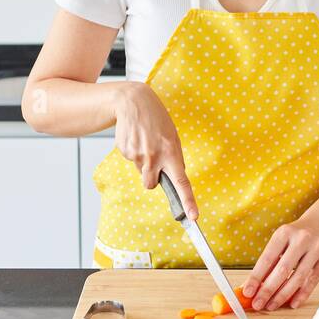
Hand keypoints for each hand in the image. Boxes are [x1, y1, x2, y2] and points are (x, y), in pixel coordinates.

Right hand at [113, 82, 197, 219]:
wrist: (133, 102)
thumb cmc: (156, 119)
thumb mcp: (172, 136)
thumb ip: (173, 157)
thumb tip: (172, 176)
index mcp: (171, 152)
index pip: (181, 182)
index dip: (188, 201)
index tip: (193, 216)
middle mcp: (154, 157)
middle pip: (151, 184)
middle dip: (152, 178)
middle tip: (153, 159)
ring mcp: (138, 155)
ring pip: (140, 171)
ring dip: (143, 162)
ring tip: (145, 141)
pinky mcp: (125, 151)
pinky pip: (131, 161)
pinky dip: (134, 152)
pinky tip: (136, 138)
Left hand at [243, 216, 318, 310]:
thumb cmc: (295, 236)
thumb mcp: (280, 241)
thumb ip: (268, 263)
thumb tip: (252, 285)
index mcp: (284, 233)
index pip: (267, 258)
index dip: (256, 277)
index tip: (248, 292)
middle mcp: (301, 239)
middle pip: (283, 270)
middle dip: (268, 290)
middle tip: (258, 303)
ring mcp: (316, 248)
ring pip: (298, 277)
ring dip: (283, 295)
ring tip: (271, 305)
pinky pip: (313, 281)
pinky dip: (302, 294)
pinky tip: (292, 303)